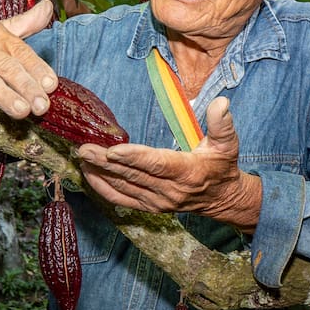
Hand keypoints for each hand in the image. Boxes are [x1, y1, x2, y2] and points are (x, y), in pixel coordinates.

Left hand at [76, 97, 260, 230]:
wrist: (222, 198)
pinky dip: (103, 188)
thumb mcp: (227, 144)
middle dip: (105, 162)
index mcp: (186, 172)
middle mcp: (169, 190)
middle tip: (84, 149)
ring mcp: (157, 201)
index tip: (112, 150)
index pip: (156, 164)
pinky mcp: (149, 206)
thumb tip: (220, 103)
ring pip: (123, 187)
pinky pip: (121, 199)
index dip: (133, 157)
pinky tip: (89, 175)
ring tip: (82, 157)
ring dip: (100, 173)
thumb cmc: (221, 166)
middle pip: (132, 175)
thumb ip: (222, 124)